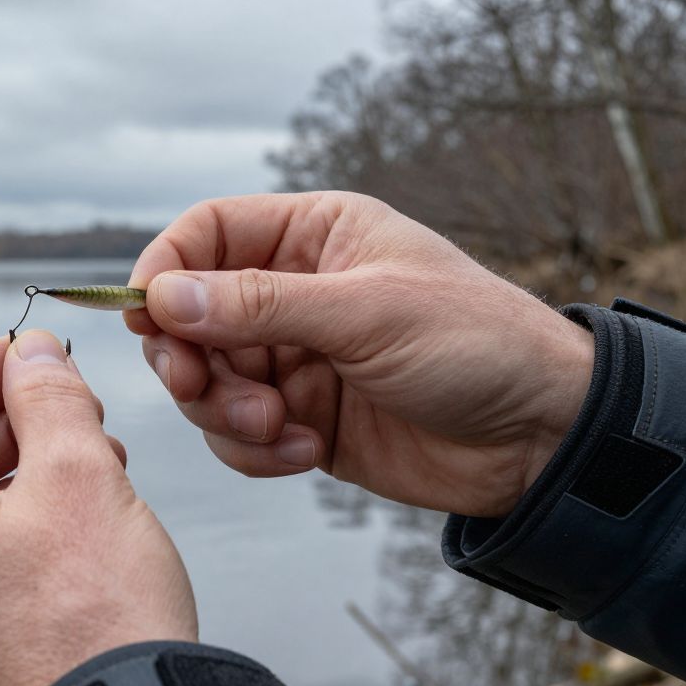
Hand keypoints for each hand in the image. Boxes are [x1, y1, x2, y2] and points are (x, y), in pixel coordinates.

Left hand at [0, 331, 198, 685]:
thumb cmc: (93, 628)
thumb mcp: (77, 475)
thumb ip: (48, 395)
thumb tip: (33, 354)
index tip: (27, 354)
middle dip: (10, 422)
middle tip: (72, 402)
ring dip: (22, 472)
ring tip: (94, 460)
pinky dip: (18, 526)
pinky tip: (79, 517)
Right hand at [126, 191, 594, 517]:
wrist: (542, 438)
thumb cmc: (476, 345)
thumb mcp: (365, 312)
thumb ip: (258, 305)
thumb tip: (162, 297)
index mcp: (312, 236)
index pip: (206, 234)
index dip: (165, 269)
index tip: (143, 315)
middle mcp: (292, 292)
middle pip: (189, 314)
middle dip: (188, 357)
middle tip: (197, 385)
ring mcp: (292, 357)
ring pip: (205, 380)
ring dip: (223, 410)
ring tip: (276, 425)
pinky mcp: (298, 418)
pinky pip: (236, 433)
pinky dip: (252, 449)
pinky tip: (302, 451)